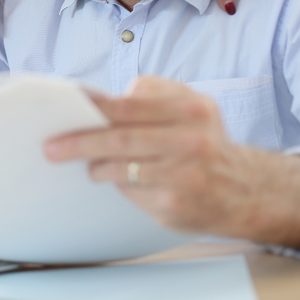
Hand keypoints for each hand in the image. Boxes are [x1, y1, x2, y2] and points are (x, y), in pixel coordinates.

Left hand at [44, 77, 299, 249]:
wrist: (247, 190)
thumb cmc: (206, 142)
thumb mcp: (192, 106)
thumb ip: (153, 95)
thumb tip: (102, 97)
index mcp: (189, 109)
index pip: (128, 106)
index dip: (92, 107)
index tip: (64, 107)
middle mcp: (189, 140)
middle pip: (118, 138)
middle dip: (78, 142)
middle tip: (51, 147)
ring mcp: (182, 175)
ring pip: (119, 168)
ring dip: (95, 166)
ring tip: (88, 163)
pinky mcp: (173, 204)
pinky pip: (129, 191)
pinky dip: (116, 183)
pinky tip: (114, 178)